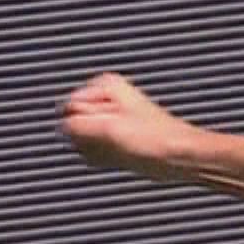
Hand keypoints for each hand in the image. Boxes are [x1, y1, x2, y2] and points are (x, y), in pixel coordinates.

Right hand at [59, 73, 204, 182]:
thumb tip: (61, 127)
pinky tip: (123, 158)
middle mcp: (105, 99)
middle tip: (117, 142)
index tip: (109, 130)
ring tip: (123, 150)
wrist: (182, 157)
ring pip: (83, 140)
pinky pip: (94, 152)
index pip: (69, 109)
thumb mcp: (108, 128)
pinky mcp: (114, 138)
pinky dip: (104, 158)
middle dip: (90, 138)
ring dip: (97, 150)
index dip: (85, 125)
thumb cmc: (155, 139)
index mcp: (104, 85)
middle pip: (74, 124)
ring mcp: (109, 120)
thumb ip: (75, 125)